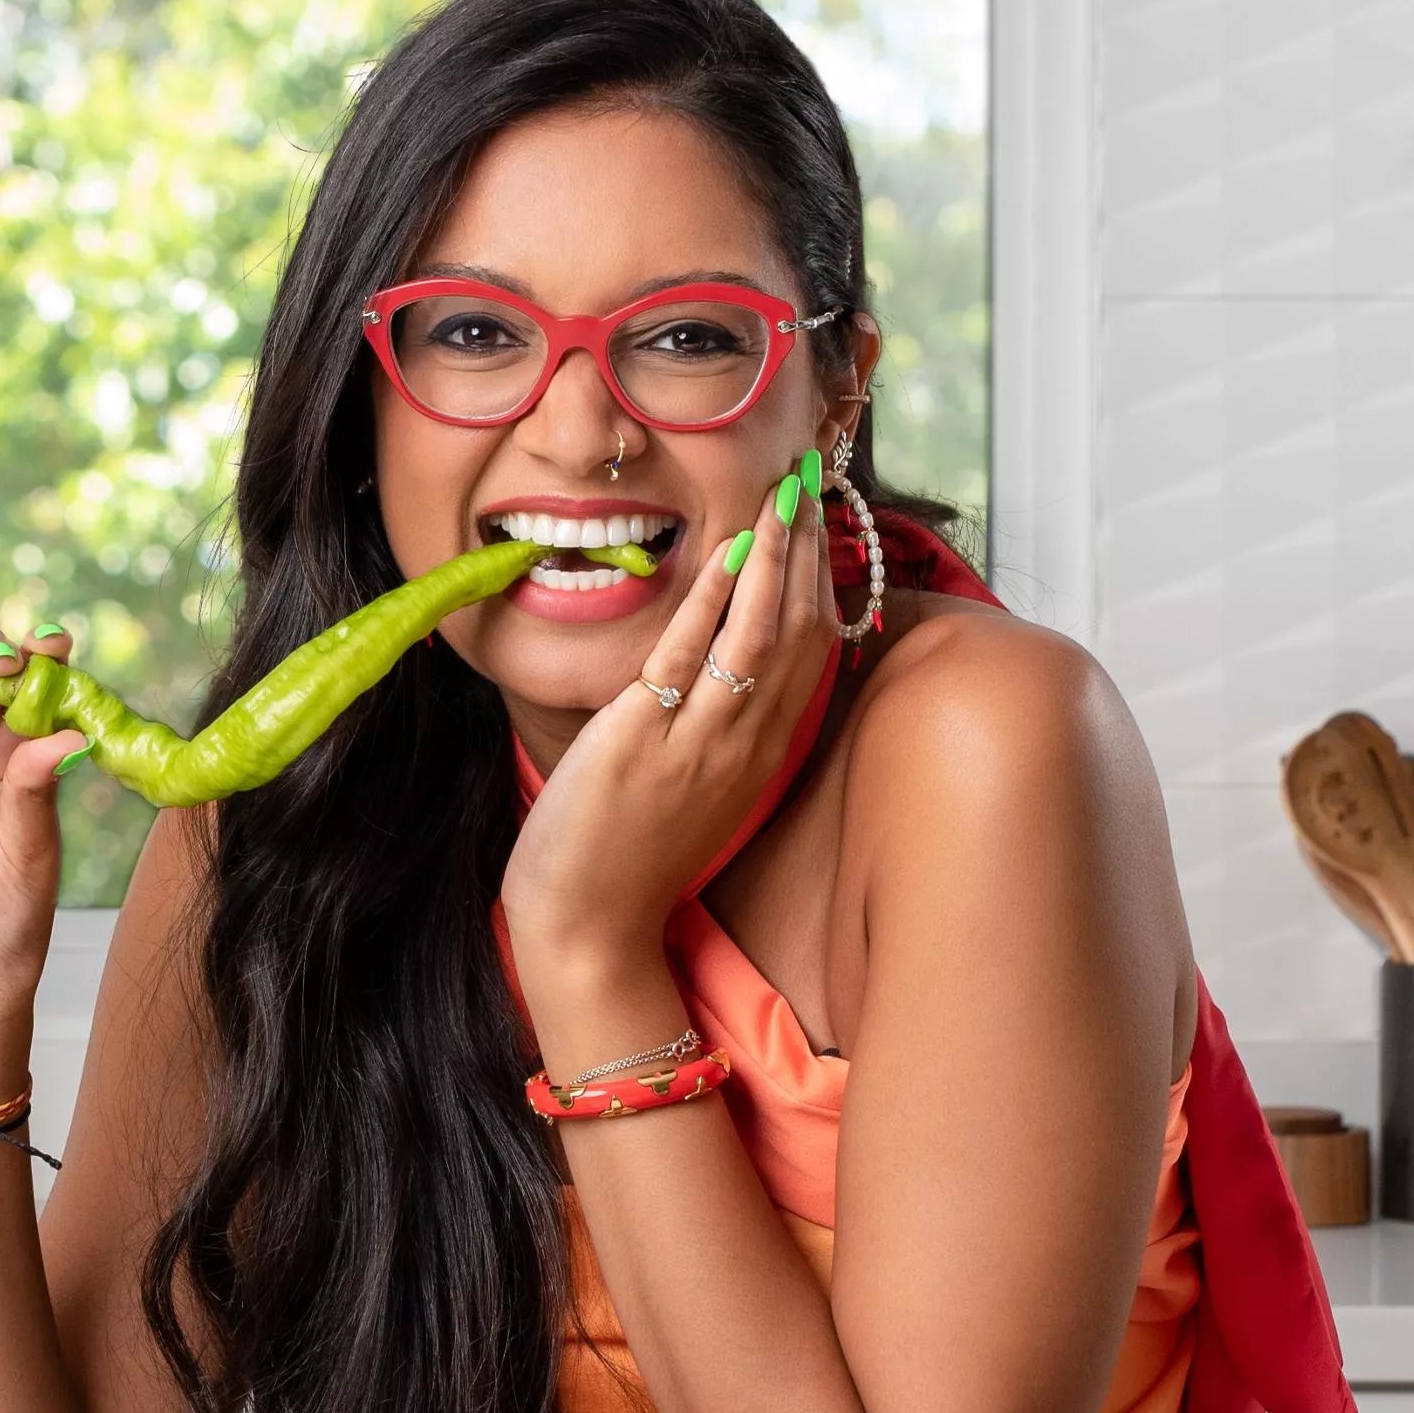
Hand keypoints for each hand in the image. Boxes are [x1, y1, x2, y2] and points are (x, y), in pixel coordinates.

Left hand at [501, 459, 837, 968]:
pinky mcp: (647, 741)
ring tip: (782, 497)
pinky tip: (728, 554)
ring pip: (762, 636)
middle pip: (803, 633)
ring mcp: (702, 744)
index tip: (818, 523)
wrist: (591, 929)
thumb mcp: (695, 791)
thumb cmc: (630, 861)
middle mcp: (747, 746)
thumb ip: (716, 731)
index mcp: (761, 755)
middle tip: (808, 483)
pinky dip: (715, 601)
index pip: (816, 653)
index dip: (823, 580)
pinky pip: (692, 657)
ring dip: (776, 559)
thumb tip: (719, 667)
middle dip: (808, 552)